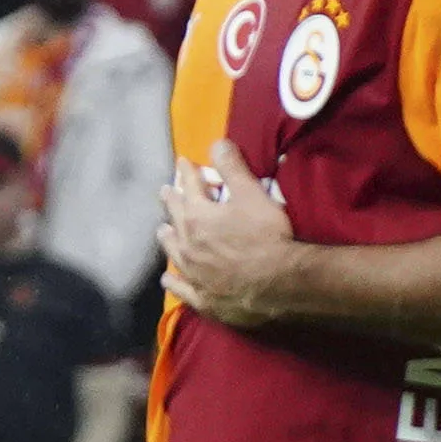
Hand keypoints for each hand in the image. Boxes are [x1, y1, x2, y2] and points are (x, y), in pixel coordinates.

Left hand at [157, 139, 300, 327]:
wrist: (277, 284)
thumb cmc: (266, 236)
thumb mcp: (252, 194)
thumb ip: (233, 168)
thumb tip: (216, 143)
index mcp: (197, 216)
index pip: (190, 186)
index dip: (187, 172)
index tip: (183, 162)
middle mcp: (187, 244)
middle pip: (175, 217)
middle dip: (171, 201)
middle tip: (166, 192)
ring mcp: (193, 273)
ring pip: (173, 251)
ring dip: (167, 238)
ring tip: (163, 230)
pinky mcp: (202, 298)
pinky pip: (180, 288)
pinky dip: (173, 281)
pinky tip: (168, 278)